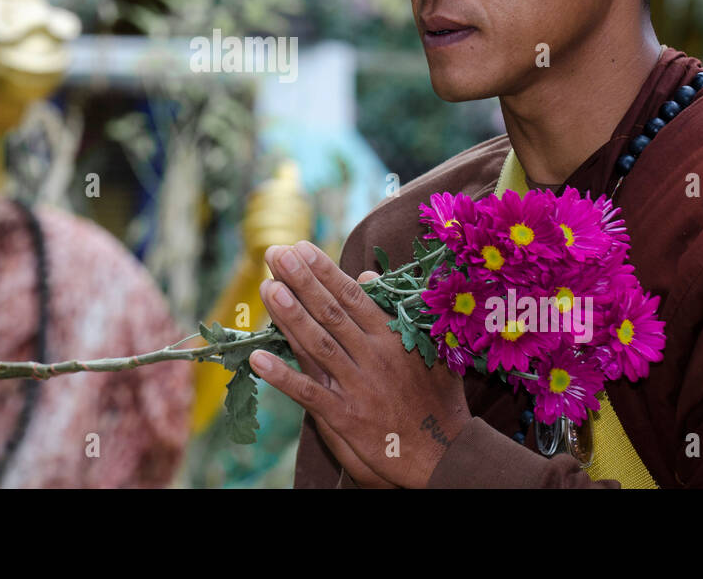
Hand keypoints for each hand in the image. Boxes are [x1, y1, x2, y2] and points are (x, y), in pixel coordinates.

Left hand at [250, 241, 469, 488]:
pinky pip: (308, 393)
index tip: (301, 247)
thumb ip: (397, 309)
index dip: (324, 271)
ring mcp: (358, 386)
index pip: (352, 296)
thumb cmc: (437, 398)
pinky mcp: (346, 417)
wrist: (445, 454)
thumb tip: (366, 275)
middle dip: (301, 281)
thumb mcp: (430, 347)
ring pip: (317, 345)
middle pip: (330, 313)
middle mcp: (373, 357)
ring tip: (267, 288)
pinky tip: (257, 359)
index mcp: (392, 337)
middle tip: (275, 253)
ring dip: (290, 316)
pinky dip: (282, 376)